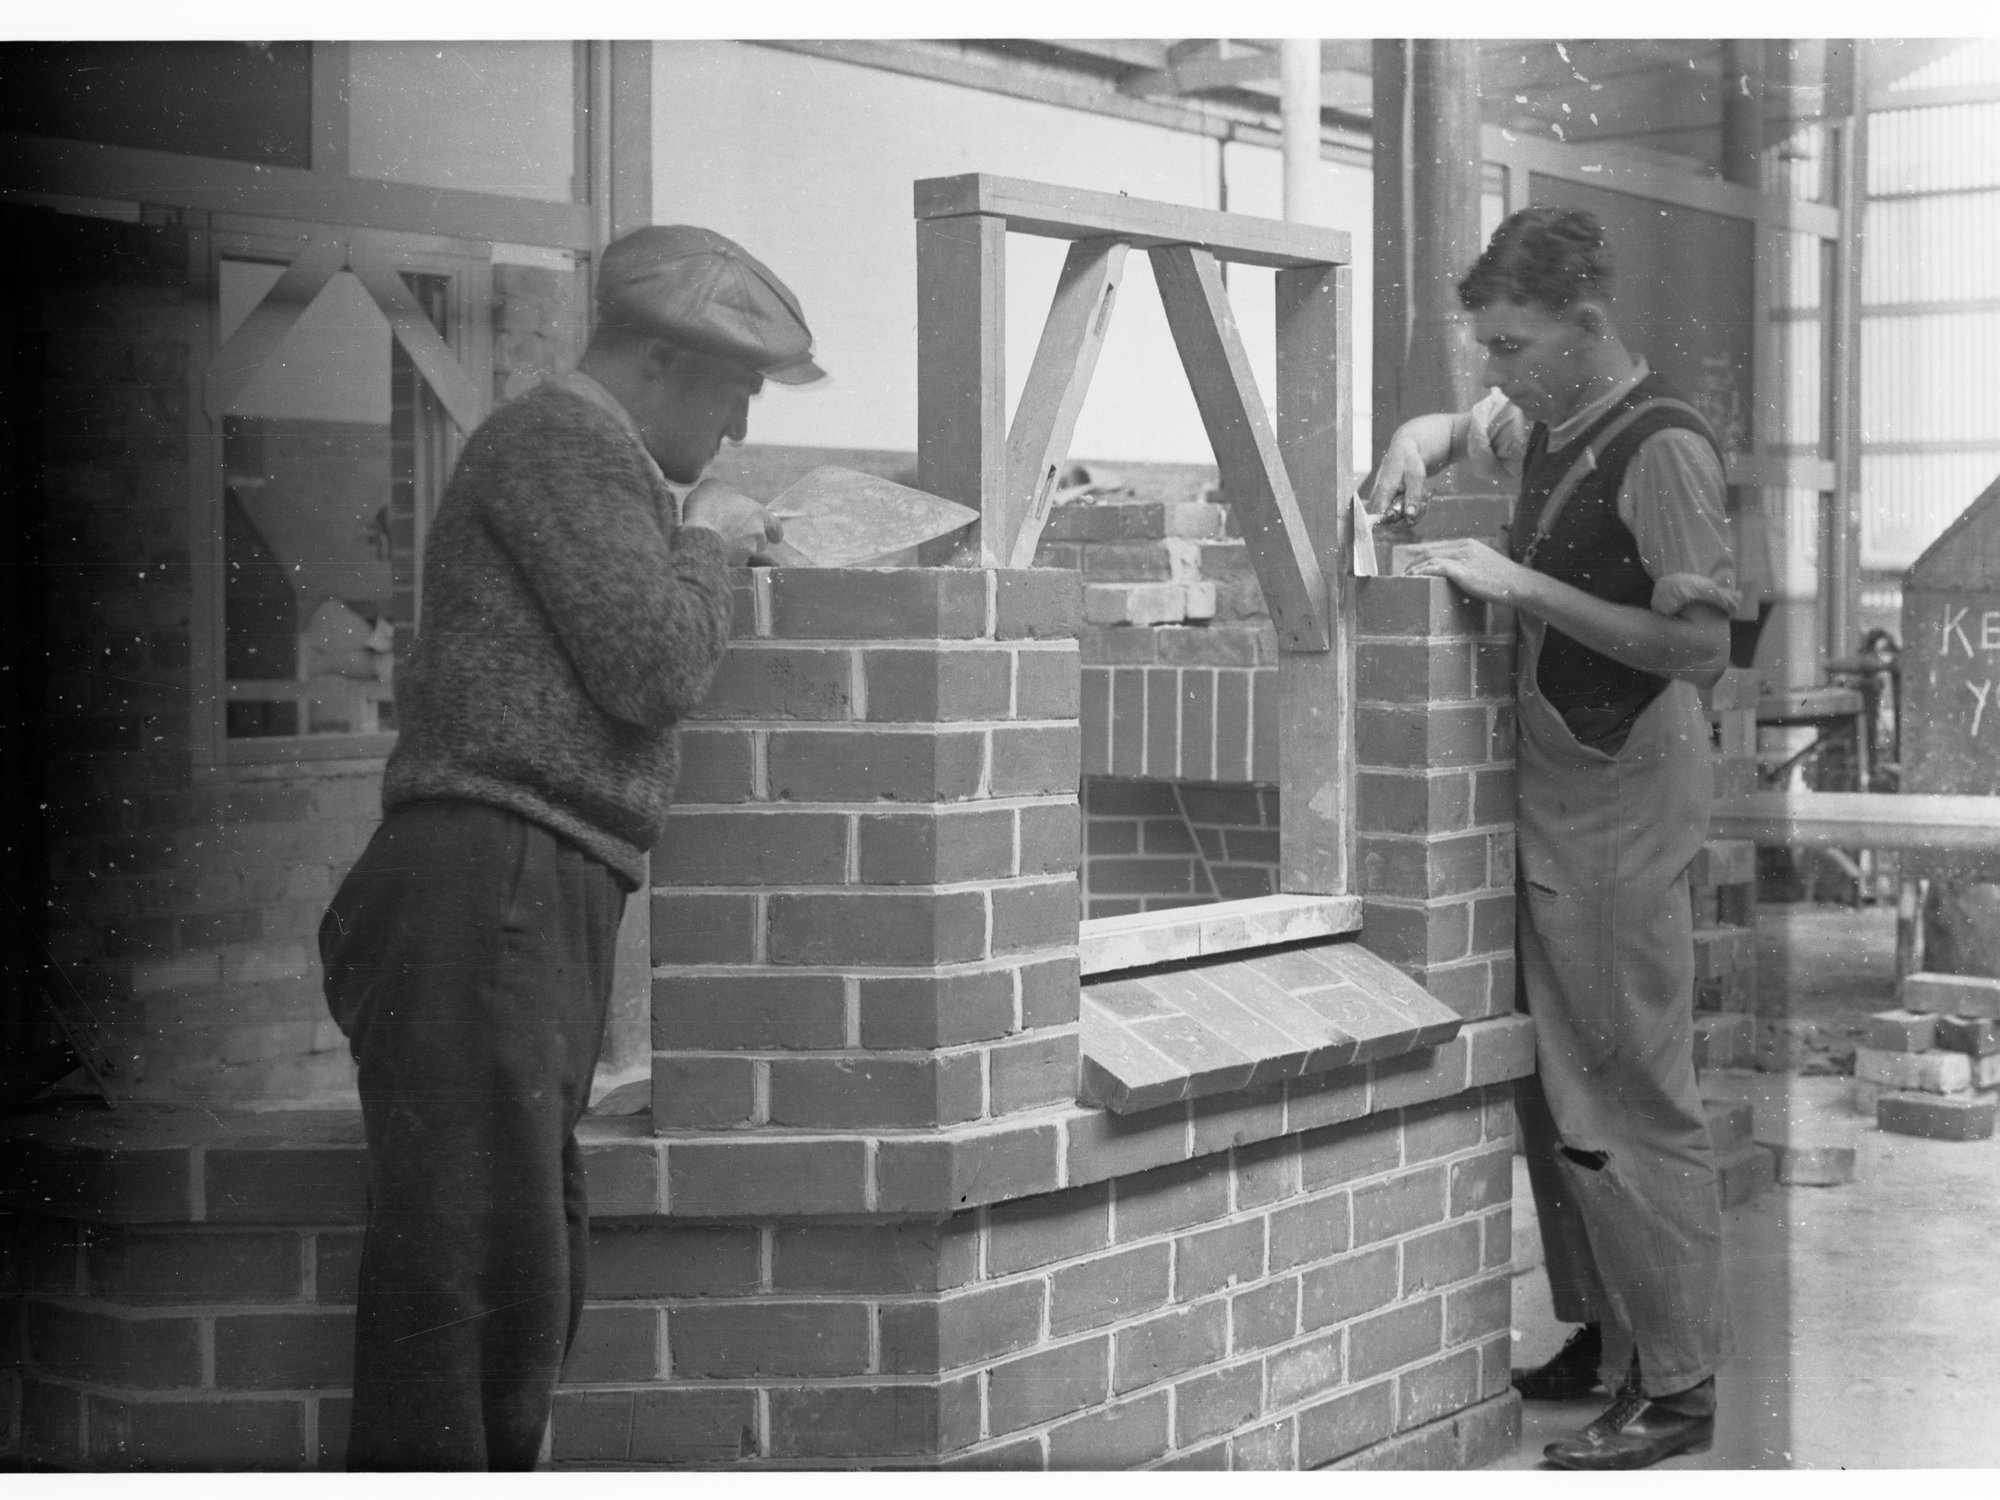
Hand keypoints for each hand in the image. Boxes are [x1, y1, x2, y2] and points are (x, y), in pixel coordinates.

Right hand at [683, 479, 782, 563]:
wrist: (695, 534)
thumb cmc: (706, 507)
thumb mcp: (713, 487)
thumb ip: (725, 492)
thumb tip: (724, 493)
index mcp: (758, 515)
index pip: (775, 528)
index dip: (773, 532)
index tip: (773, 537)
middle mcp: (757, 536)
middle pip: (760, 542)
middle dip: (750, 541)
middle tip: (733, 536)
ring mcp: (747, 554)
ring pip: (747, 555)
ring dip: (739, 553)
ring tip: (721, 547)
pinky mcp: (735, 568)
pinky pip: (738, 569)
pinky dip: (730, 566)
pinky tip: (718, 561)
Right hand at [1367, 437, 1429, 527]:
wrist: (1403, 453)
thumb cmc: (1409, 463)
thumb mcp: (1416, 477)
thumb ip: (1413, 497)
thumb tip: (1410, 517)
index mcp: (1382, 493)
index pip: (1382, 519)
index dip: (1399, 521)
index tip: (1413, 512)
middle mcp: (1378, 501)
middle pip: (1392, 523)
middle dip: (1412, 515)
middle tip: (1424, 500)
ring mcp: (1382, 504)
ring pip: (1399, 521)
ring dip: (1416, 512)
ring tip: (1423, 495)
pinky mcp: (1387, 505)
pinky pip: (1401, 516)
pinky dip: (1414, 509)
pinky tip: (1420, 498)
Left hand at [1399, 537, 1533, 605]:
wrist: (1519, 583)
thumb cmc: (1505, 580)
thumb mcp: (1485, 566)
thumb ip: (1470, 566)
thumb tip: (1457, 576)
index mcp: (1469, 544)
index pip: (1439, 545)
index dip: (1422, 551)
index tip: (1410, 557)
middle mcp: (1464, 546)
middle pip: (1431, 550)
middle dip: (1415, 560)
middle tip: (1404, 571)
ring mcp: (1463, 557)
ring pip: (1430, 558)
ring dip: (1415, 568)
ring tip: (1405, 577)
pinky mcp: (1462, 570)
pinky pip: (1435, 568)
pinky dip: (1422, 572)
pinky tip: (1414, 578)